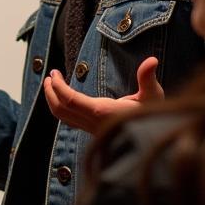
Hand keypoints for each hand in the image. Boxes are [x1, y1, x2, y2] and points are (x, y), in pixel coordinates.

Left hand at [43, 57, 163, 133]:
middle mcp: (94, 123)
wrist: (155, 144)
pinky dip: (62, 108)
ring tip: (51, 84)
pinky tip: (64, 97)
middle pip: (61, 110)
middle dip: (50, 92)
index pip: (70, 100)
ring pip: (63, 118)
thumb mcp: (154, 96)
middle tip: (49, 76)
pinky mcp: (93, 132)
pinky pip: (70, 121)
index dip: (58, 87)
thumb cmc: (155, 118)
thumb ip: (148, 78)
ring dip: (53, 100)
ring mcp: (92, 130)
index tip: (54, 73)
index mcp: (103, 113)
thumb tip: (152, 60)